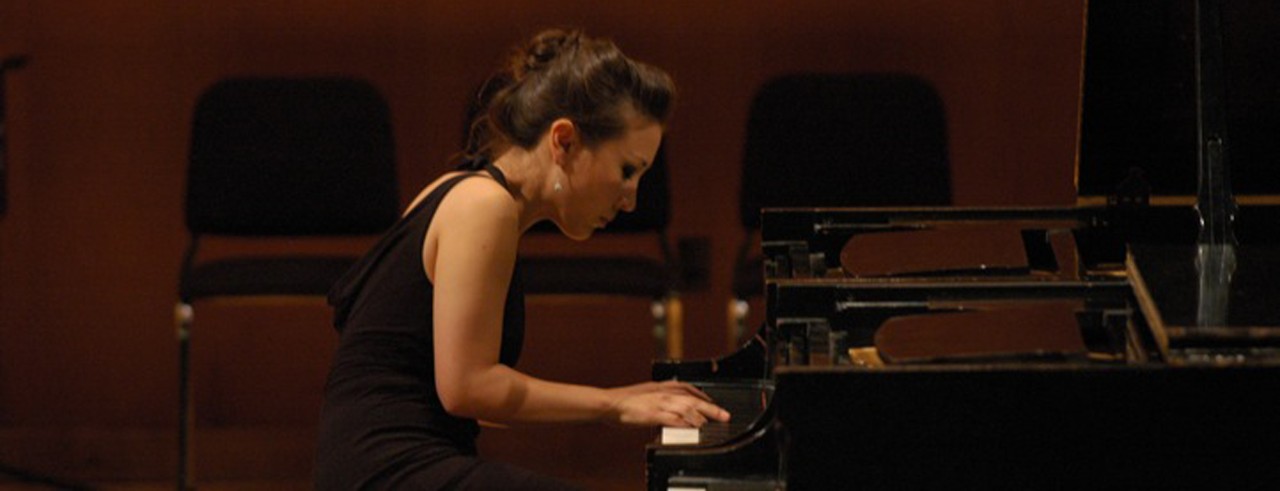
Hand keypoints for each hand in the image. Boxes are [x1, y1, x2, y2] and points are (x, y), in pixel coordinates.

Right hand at [605, 380, 730, 427]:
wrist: (609, 403)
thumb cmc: (625, 400)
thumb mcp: (646, 393)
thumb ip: (660, 397)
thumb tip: (671, 405)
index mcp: (662, 387)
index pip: (688, 388)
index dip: (703, 396)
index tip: (713, 402)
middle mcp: (663, 393)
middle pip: (693, 399)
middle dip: (711, 407)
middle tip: (724, 415)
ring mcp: (659, 403)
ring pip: (686, 409)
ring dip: (701, 417)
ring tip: (710, 424)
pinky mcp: (653, 415)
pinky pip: (673, 419)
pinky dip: (685, 423)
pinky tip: (693, 428)